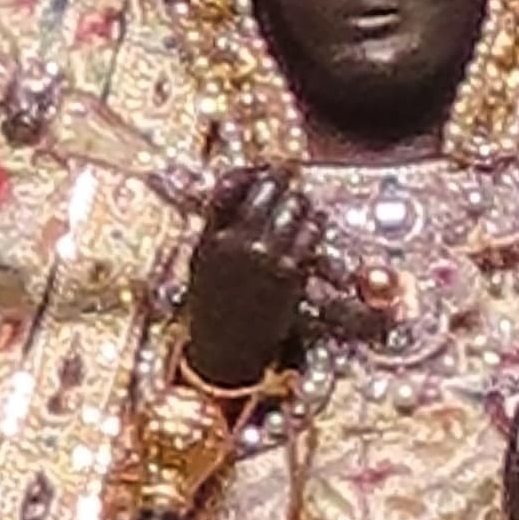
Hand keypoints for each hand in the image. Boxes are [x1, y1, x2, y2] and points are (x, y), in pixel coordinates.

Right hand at [177, 164, 320, 394]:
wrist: (226, 351)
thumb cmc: (213, 307)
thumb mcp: (202, 261)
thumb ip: (216, 223)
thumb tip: (234, 184)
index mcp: (213, 238)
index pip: (233, 186)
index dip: (255, 173)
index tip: (268, 168)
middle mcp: (238, 244)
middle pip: (267, 192)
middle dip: (282, 181)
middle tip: (290, 177)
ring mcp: (266, 258)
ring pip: (293, 210)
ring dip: (302, 201)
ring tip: (305, 201)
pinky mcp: (290, 274)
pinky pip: (309, 236)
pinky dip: (315, 224)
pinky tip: (316, 221)